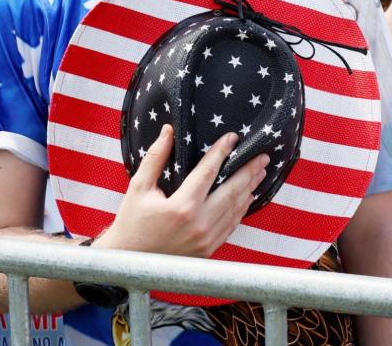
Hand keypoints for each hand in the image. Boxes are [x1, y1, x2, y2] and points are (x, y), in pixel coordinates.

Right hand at [95, 125, 267, 257]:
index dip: (221, 152)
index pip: (208, 172)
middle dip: (249, 171)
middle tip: (263, 156)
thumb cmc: (131, 223)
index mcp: (181, 207)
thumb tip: (168, 130)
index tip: (233, 138)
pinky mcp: (208, 250)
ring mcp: (206, 240)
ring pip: (235, 209)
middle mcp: (198, 225)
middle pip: (231, 191)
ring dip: (249, 188)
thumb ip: (155, 157)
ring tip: (260, 172)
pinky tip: (247, 197)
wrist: (129, 261)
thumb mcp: (138, 187)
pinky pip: (231, 226)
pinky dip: (241, 209)